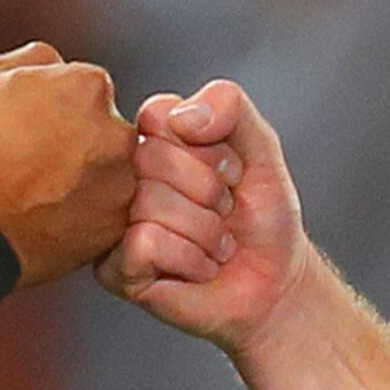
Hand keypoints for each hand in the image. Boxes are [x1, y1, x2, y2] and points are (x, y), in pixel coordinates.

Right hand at [0, 42, 132, 286]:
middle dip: (80, 141)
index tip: (36, 127)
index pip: (88, 88)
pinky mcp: (115, 226)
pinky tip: (49, 216)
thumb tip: (55, 63)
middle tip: (37, 162)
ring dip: (86, 178)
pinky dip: (85, 214)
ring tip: (40, 193)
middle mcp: (116, 131)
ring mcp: (120, 183)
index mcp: (88, 86)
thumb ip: (33, 59)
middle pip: (106, 129)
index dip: (58, 107)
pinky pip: (106, 213)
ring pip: (110, 172)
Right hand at [102, 80, 312, 359]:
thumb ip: (229, 106)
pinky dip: (190, 259)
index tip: (230, 174)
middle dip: (209, 191)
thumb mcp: (260, 146)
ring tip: (215, 244)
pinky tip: (199, 268)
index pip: (157, 117)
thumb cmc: (262, 216)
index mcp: (151, 141)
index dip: (208, 149)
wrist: (275, 283)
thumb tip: (183, 118)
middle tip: (222, 213)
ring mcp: (113, 224)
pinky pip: (144, 244)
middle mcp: (125, 179)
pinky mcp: (114, 269)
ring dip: (205, 230)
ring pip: (149, 203)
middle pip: (152, 159)